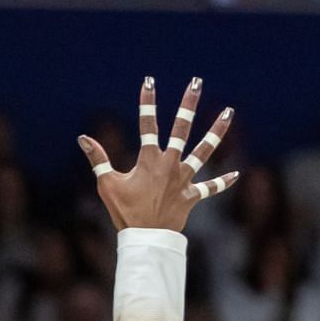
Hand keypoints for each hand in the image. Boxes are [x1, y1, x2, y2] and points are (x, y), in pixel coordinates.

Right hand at [79, 77, 238, 231]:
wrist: (146, 238)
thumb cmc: (124, 212)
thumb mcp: (107, 184)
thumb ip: (97, 159)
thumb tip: (83, 138)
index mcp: (150, 160)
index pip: (148, 125)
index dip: (147, 102)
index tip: (149, 82)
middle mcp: (171, 165)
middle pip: (182, 129)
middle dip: (188, 104)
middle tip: (196, 83)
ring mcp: (184, 179)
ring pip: (204, 151)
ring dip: (217, 131)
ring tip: (228, 112)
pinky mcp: (191, 196)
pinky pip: (210, 188)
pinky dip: (222, 182)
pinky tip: (236, 174)